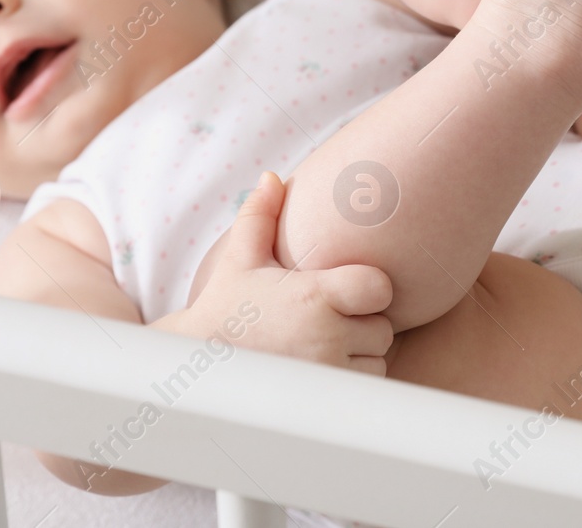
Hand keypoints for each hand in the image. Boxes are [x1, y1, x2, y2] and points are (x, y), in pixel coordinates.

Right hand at [155, 171, 394, 374]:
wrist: (199, 373)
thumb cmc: (225, 311)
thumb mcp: (239, 261)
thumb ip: (258, 217)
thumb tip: (272, 177)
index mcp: (315, 297)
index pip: (379, 288)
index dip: (369, 288)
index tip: (350, 291)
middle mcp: (326, 338)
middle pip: (382, 328)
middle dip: (362, 324)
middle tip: (328, 322)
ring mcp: (328, 375)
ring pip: (377, 362)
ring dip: (360, 356)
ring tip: (321, 347)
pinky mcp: (327, 404)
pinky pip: (364, 391)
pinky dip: (352, 383)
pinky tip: (322, 371)